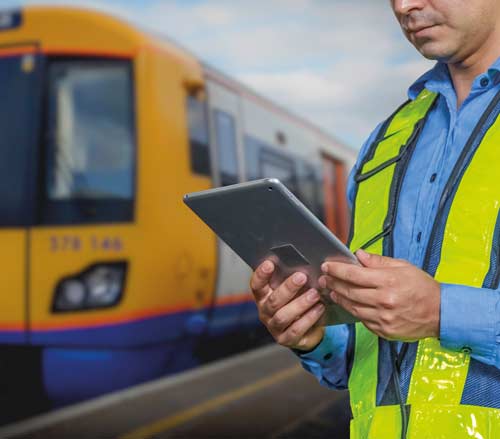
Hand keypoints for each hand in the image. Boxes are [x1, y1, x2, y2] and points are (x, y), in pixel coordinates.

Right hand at [250, 260, 325, 350]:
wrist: (306, 330)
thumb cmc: (298, 302)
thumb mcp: (293, 290)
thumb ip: (293, 278)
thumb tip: (304, 264)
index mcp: (263, 296)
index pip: (257, 285)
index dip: (261, 275)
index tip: (270, 263)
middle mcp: (265, 312)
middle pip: (273, 301)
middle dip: (288, 288)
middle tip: (302, 277)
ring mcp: (274, 326)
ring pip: (283, 316)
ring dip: (300, 304)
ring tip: (314, 294)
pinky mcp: (285, 339)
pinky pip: (296, 329)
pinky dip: (309, 318)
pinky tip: (319, 308)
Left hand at [319, 249, 439, 340]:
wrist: (441, 313)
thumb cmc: (423, 288)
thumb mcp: (403, 267)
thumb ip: (378, 262)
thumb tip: (358, 255)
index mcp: (388, 282)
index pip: (354, 274)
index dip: (337, 270)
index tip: (327, 266)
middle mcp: (384, 301)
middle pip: (349, 292)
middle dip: (333, 283)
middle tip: (324, 278)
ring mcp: (383, 318)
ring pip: (353, 307)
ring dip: (339, 298)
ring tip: (331, 290)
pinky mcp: (384, 331)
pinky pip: (362, 320)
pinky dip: (353, 311)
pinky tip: (348, 303)